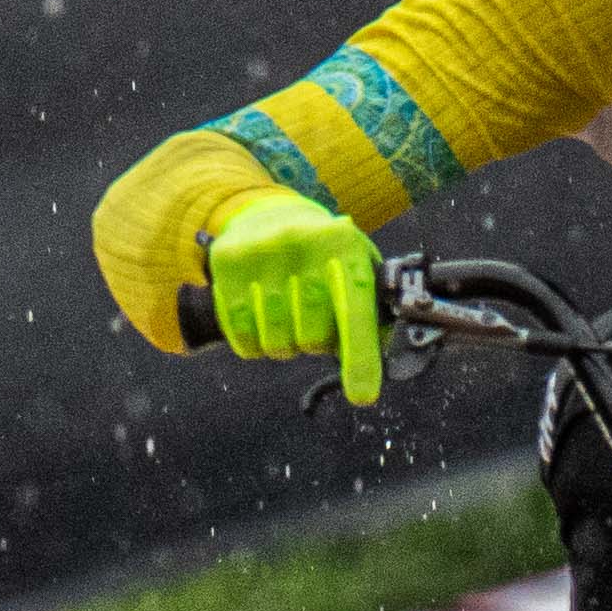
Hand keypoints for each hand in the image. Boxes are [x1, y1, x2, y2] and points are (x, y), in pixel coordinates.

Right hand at [205, 191, 382, 403]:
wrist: (272, 214)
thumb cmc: (326, 257)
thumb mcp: (358, 270)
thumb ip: (374, 314)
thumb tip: (384, 361)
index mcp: (344, 246)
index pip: (354, 313)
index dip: (359, 359)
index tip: (362, 396)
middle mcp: (301, 243)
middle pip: (312, 337)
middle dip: (318, 345)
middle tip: (316, 323)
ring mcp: (260, 251)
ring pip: (276, 342)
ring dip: (287, 346)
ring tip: (290, 317)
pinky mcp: (227, 262)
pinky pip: (242, 335)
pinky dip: (255, 344)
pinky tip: (262, 320)